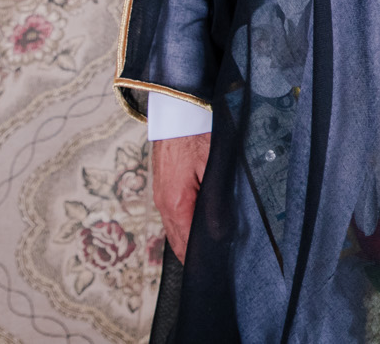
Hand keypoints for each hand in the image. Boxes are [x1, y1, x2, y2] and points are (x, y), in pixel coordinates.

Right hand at [151, 132, 209, 262]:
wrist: (176, 112)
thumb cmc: (195, 135)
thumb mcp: (212, 168)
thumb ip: (215, 203)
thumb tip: (219, 232)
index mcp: (176, 203)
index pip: (187, 243)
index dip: (200, 258)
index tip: (213, 267)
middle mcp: (164, 204)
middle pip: (178, 241)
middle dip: (192, 255)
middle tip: (211, 265)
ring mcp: (160, 197)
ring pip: (173, 230)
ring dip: (186, 242)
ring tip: (203, 254)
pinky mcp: (162, 188)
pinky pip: (171, 217)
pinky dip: (181, 227)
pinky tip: (193, 230)